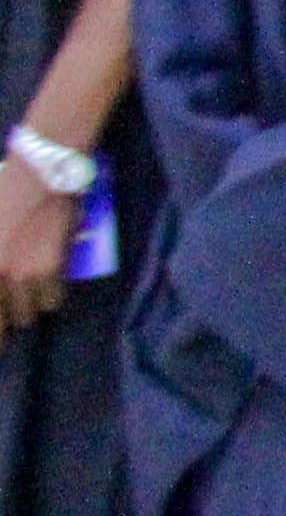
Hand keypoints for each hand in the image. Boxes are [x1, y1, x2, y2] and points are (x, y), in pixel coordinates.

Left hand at [0, 162, 73, 334]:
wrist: (37, 177)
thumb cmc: (1, 198)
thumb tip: (1, 283)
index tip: (2, 338)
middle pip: (0, 324)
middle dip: (4, 326)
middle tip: (8, 324)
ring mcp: (19, 277)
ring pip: (25, 316)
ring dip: (26, 309)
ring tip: (28, 296)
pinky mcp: (48, 272)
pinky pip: (51, 303)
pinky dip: (50, 298)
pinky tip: (48, 284)